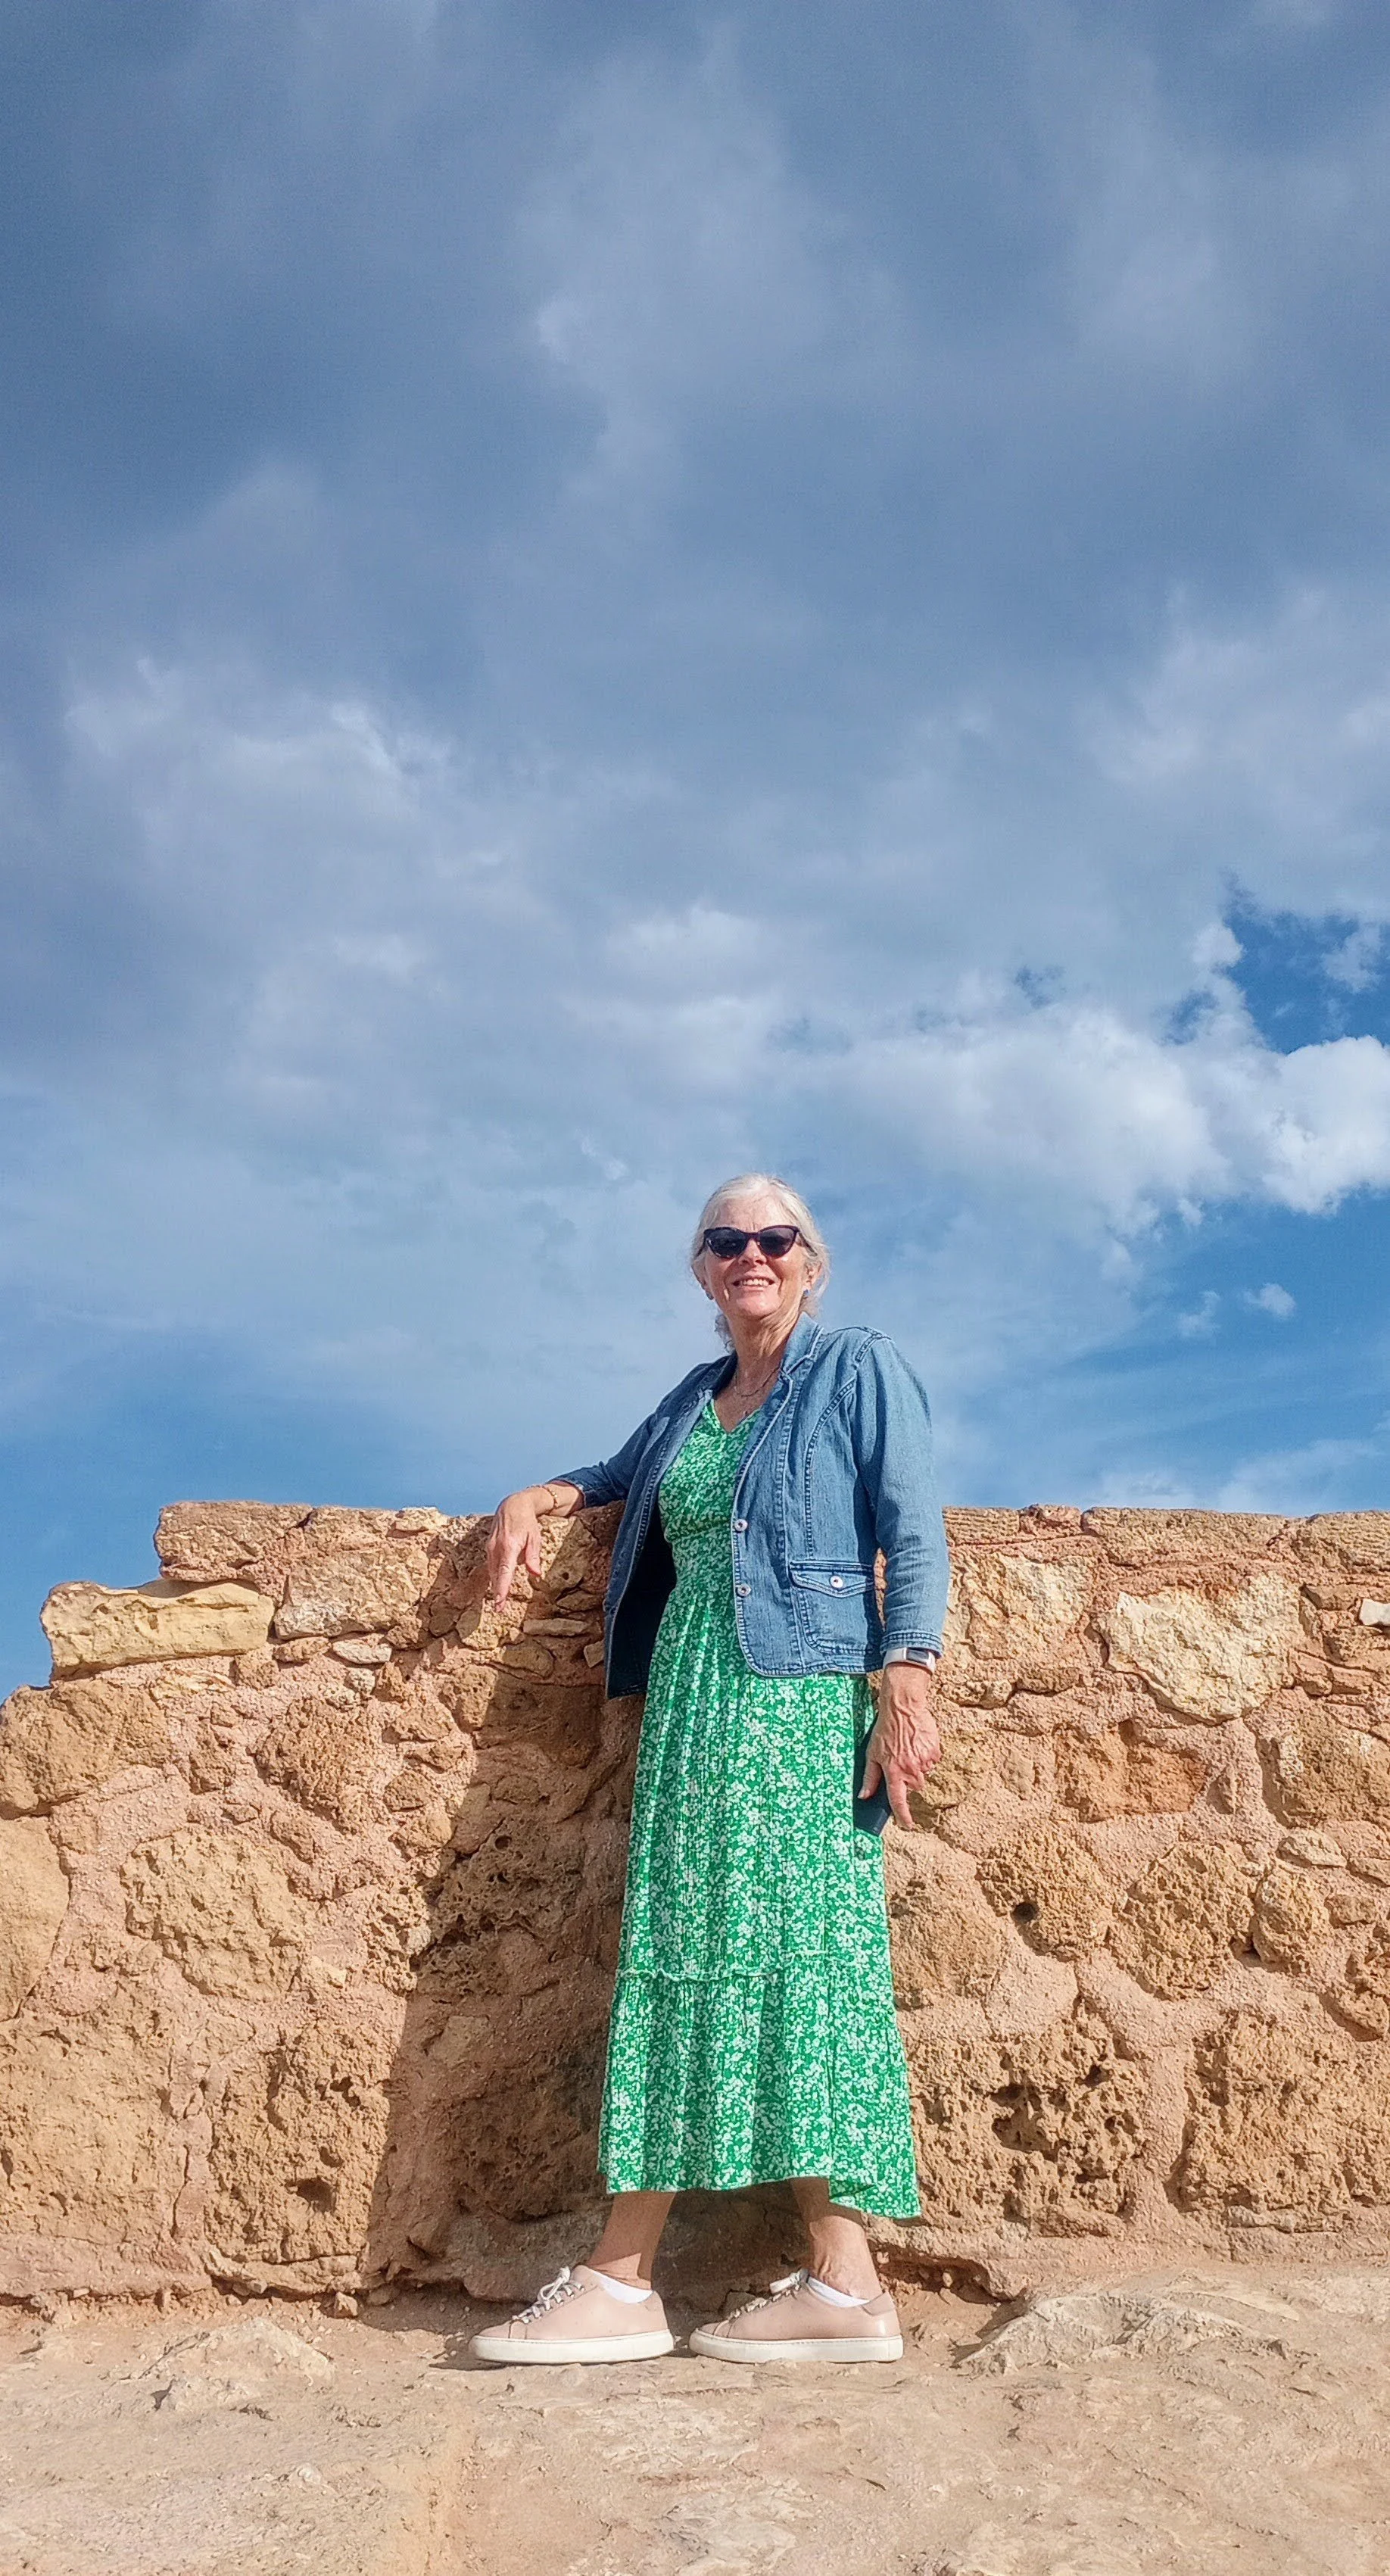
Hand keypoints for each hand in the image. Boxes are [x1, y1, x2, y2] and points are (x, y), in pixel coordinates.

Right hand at [486, 1489, 546, 1606]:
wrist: (512, 1505)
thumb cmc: (527, 1522)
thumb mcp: (535, 1537)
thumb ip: (533, 1557)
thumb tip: (536, 1575)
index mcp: (509, 1546)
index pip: (504, 1572)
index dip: (501, 1588)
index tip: (499, 1602)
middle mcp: (496, 1548)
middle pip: (495, 1575)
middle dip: (497, 1592)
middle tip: (499, 1609)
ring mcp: (490, 1547)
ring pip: (492, 1571)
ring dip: (495, 1585)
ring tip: (499, 1602)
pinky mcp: (488, 1547)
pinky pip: (491, 1565)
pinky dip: (495, 1575)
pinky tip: (498, 1584)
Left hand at [861, 1662, 942, 1830]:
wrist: (903, 1708)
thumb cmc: (884, 1730)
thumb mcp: (872, 1753)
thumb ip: (870, 1778)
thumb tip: (863, 1797)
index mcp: (893, 1772)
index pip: (898, 1800)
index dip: (903, 1816)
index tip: (907, 1825)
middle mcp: (910, 1770)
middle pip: (915, 1787)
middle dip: (909, 1780)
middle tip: (901, 1762)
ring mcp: (924, 1762)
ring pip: (924, 1774)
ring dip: (918, 1767)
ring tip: (909, 1749)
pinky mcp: (935, 1752)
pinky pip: (933, 1762)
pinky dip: (927, 1756)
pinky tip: (918, 1744)